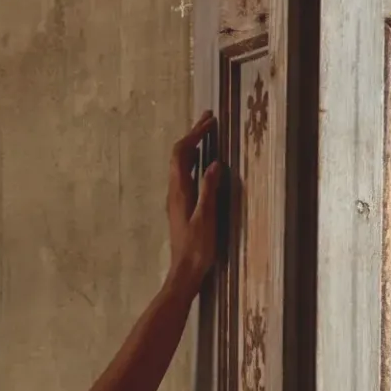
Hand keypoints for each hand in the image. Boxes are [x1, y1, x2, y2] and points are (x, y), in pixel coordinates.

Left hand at [167, 111, 223, 290]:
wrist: (184, 272)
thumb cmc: (196, 249)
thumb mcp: (206, 218)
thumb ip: (209, 190)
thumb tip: (215, 163)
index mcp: (179, 191)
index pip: (181, 153)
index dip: (194, 135)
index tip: (210, 122)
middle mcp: (174, 192)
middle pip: (180, 155)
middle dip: (193, 135)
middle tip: (209, 119)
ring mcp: (177, 199)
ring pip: (181, 164)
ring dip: (193, 146)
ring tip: (207, 133)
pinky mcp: (182, 206)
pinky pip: (186, 175)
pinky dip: (195, 161)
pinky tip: (205, 162)